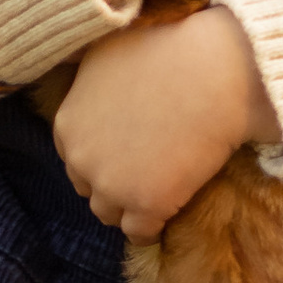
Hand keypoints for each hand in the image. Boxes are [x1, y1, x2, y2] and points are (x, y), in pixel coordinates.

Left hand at [54, 8, 280, 241]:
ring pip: (110, 213)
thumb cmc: (167, 50)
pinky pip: (140, 232)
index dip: (99, 153)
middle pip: (88, 186)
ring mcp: (111, 185)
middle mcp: (81, 158)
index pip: (72, 154)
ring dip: (127, 206)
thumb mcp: (105, 51)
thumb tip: (84, 78)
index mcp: (68, 123)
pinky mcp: (146, 204)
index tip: (121, 150)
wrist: (214, 71)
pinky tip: (167, 215)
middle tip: (141, 170)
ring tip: (153, 193)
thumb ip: (86, 77)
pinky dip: (151, 228)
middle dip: (110, 180)